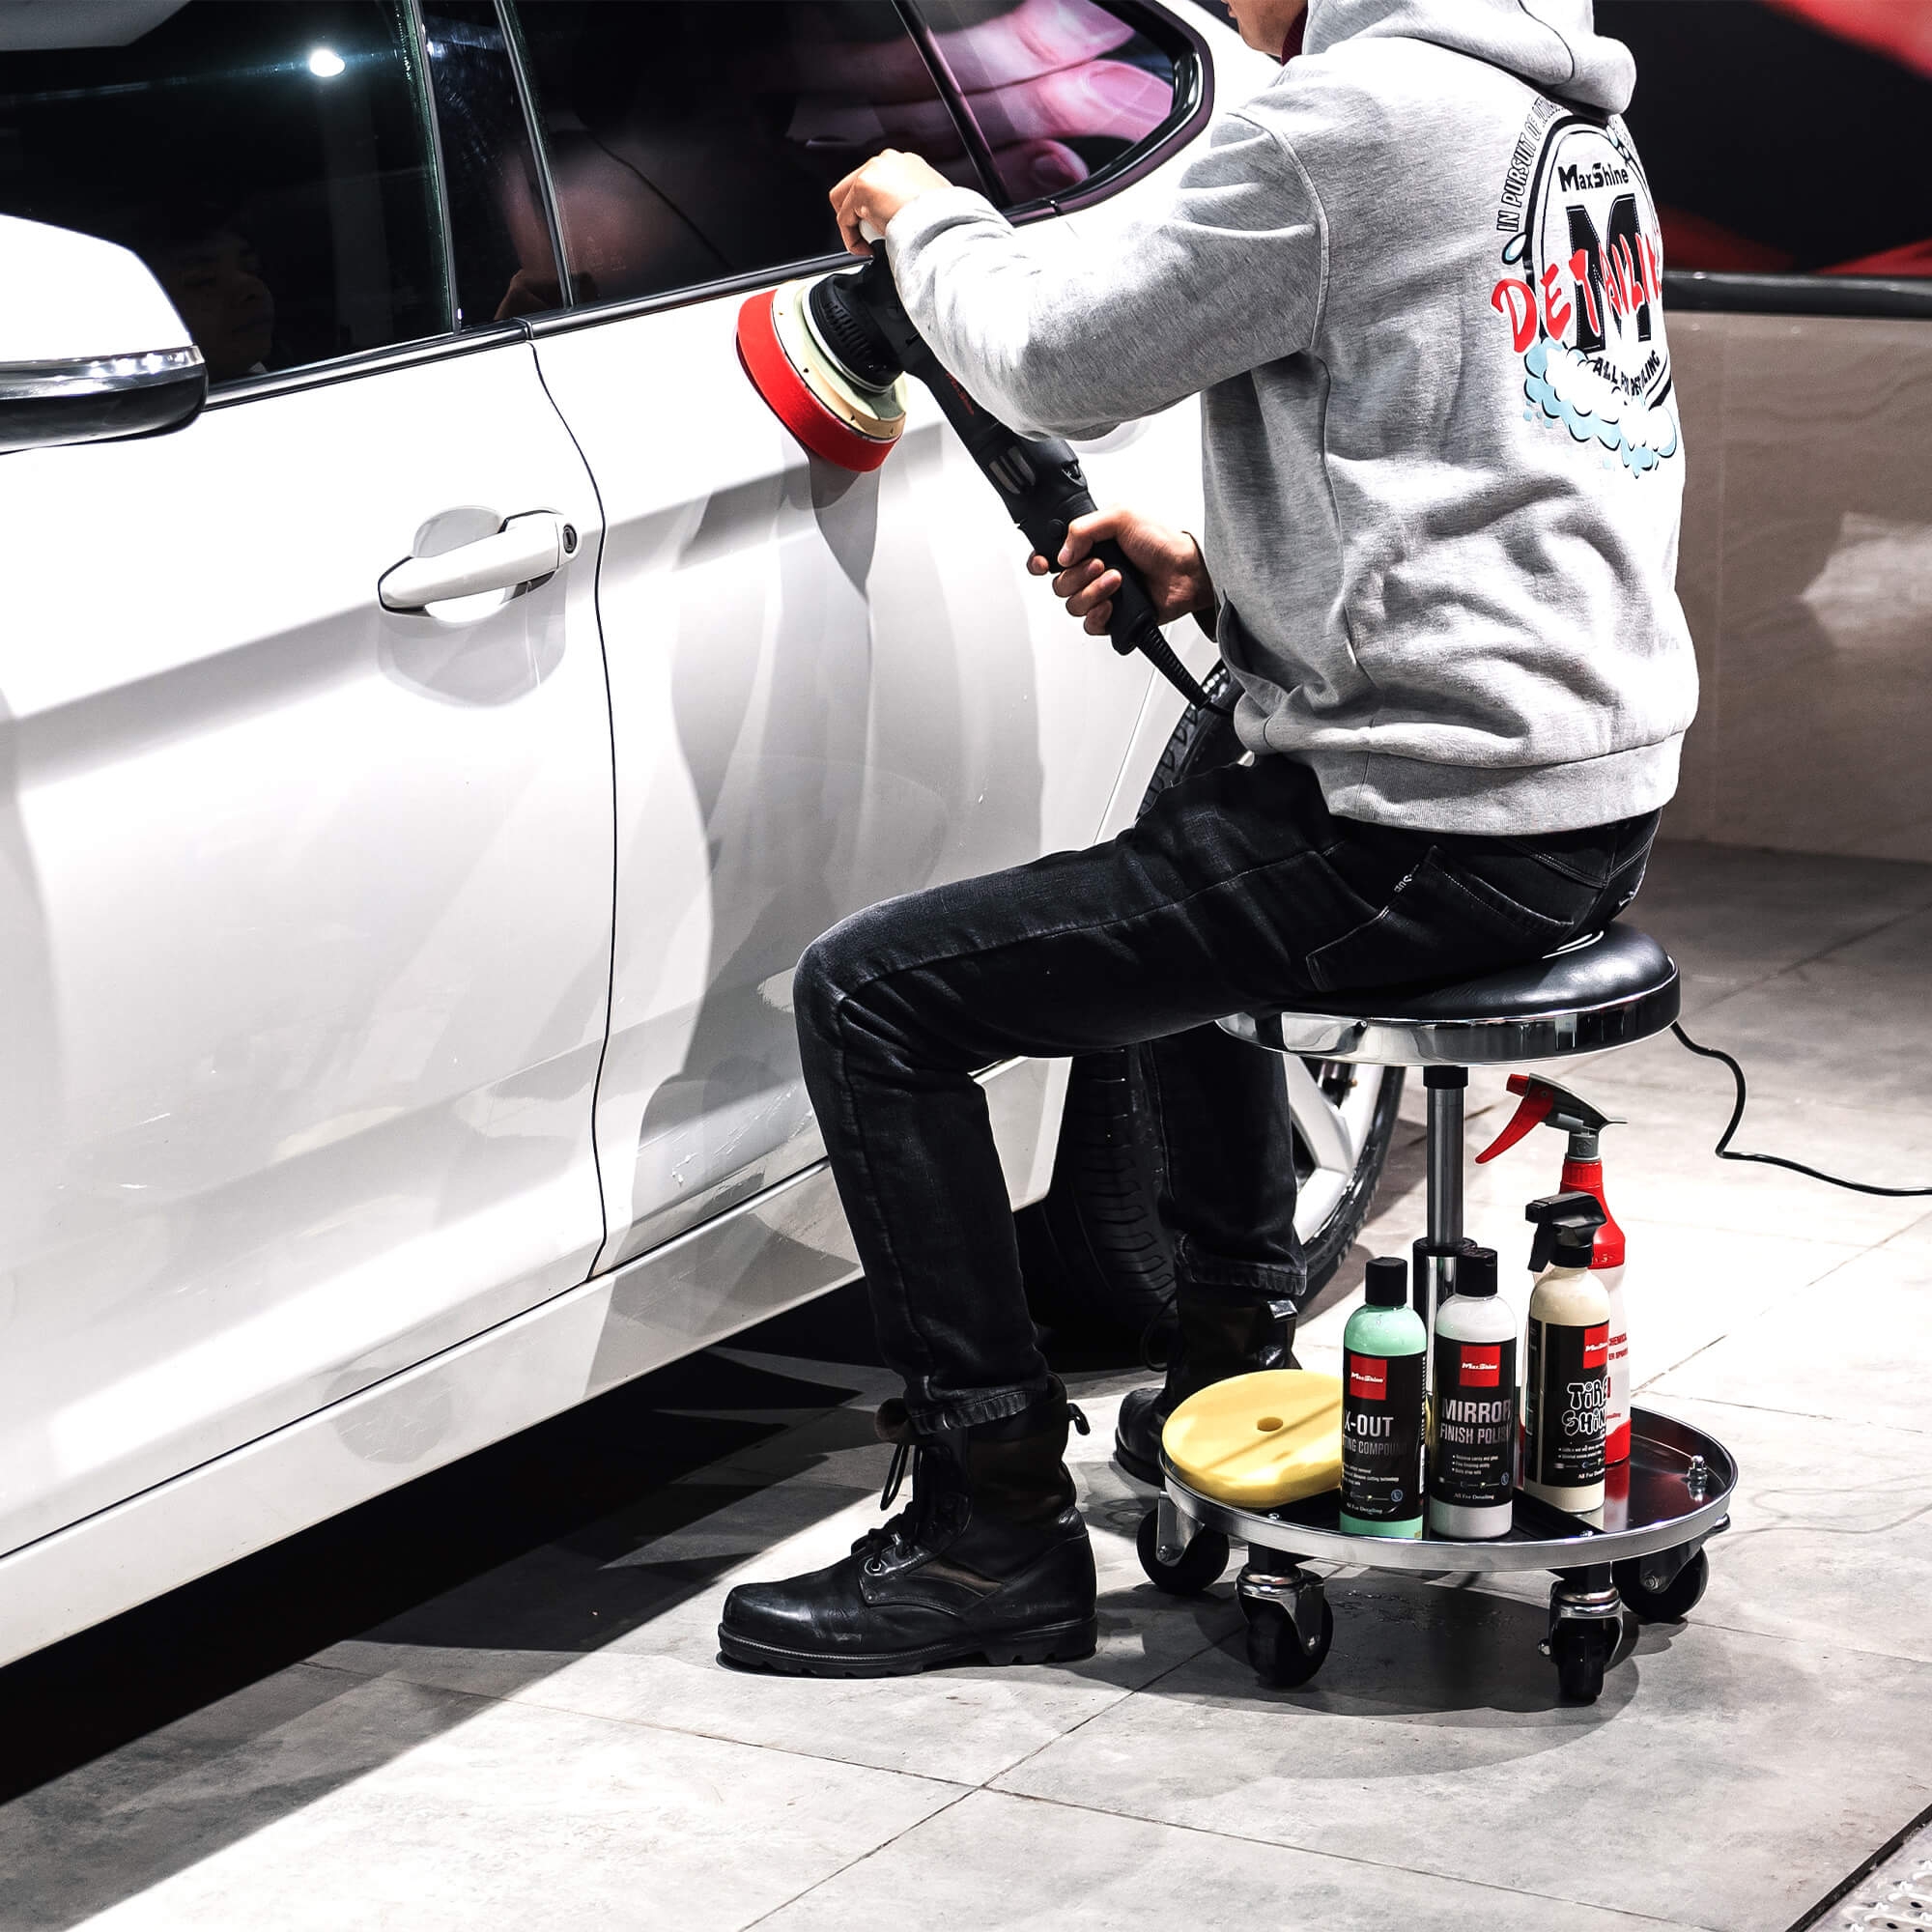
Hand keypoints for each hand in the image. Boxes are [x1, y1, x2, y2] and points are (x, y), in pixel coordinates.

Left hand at [830, 149, 951, 255]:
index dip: (875, 208)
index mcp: (907, 164)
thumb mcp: (930, 206)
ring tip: (872, 243)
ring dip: (855, 226)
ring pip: (846, 201)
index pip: (878, 182)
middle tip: (870, 236)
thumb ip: (911, 205)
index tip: (880, 228)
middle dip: (858, 215)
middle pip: (855, 186)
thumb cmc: (943, 221)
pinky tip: (866, 249)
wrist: (943, 225)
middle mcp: (888, 161)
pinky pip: (844, 218)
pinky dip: (851, 238)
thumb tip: (902, 219)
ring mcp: (874, 171)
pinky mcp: (863, 187)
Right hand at [1029, 508, 1214, 635]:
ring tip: (1117, 580)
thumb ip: (1084, 527)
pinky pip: (1089, 626)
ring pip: (1072, 606)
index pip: (1051, 557)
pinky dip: (1098, 616)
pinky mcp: (1113, 618)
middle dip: (1078, 576)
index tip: (1045, 564)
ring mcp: (1101, 595)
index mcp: (1088, 545)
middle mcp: (1091, 571)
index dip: (1040, 563)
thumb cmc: (1162, 542)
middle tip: (1102, 564)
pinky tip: (1113, 604)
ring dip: (1092, 592)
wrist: (1186, 573)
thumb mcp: (1122, 516)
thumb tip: (1063, 552)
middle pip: (1059, 584)